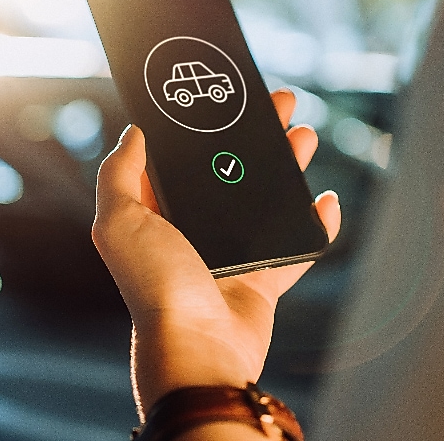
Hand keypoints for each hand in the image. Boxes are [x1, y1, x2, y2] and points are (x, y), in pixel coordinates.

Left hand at [93, 89, 340, 415]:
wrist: (199, 348)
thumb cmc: (156, 287)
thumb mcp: (118, 222)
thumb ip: (118, 174)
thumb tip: (132, 132)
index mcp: (158, 215)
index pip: (182, 158)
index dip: (203, 126)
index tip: (225, 95)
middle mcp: (194, 233)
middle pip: (231, 171)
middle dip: (257, 136)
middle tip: (279, 104)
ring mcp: (231, 256)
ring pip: (266, 201)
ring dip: (288, 167)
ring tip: (305, 135)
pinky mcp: (263, 280)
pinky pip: (297, 247)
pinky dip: (316, 225)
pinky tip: (325, 200)